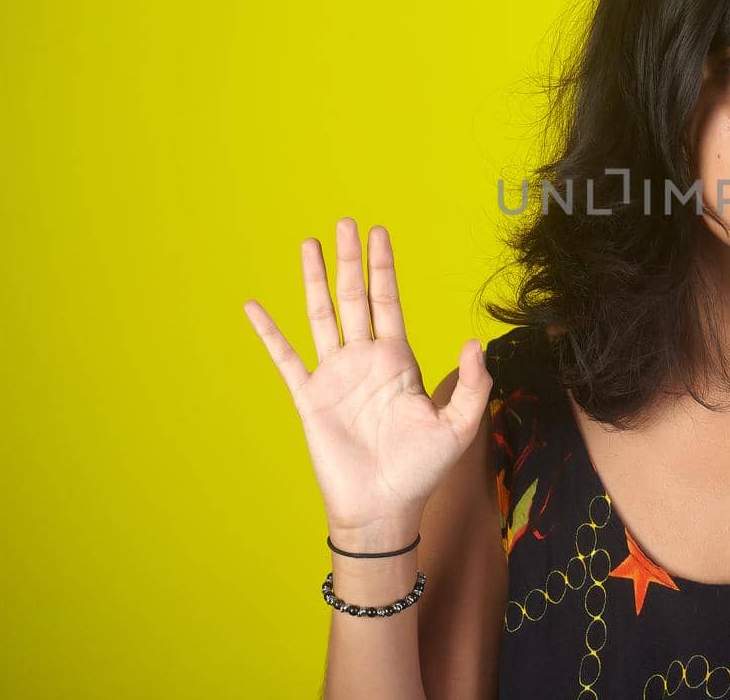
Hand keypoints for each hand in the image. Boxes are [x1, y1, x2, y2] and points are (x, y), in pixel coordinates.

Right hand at [242, 218, 492, 541]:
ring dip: (315, 280)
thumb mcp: (459, 426)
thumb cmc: (422, 470)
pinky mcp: (310, 398)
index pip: (390, 301)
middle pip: (355, 297)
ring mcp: (335, 376)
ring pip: (322, 316)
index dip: (384, 267)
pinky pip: (286, 359)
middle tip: (345, 222)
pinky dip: (269, 332)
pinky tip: (255, 307)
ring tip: (309, 244)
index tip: (379, 233)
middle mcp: (365, 360)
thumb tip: (475, 342)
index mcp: (399, 360)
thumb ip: (472, 383)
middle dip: (351, 259)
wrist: (384, 508)